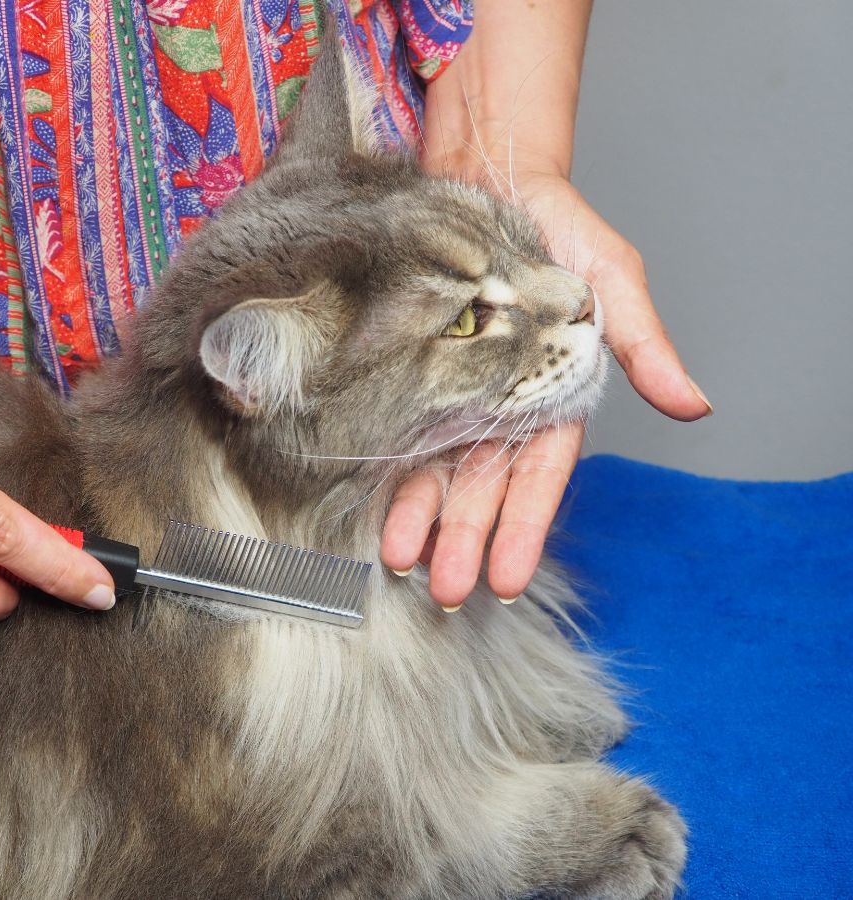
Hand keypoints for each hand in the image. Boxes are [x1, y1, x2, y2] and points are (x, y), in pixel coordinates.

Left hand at [381, 171, 711, 607]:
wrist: (487, 174)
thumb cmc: (560, 227)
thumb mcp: (611, 281)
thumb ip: (641, 345)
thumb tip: (693, 405)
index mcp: (551, 397)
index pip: (539, 477)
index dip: (523, 528)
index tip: (505, 579)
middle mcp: (499, 406)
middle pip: (481, 487)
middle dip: (464, 540)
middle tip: (445, 592)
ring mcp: (450, 392)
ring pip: (434, 469)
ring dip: (418, 518)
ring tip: (398, 561)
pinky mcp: (407, 373)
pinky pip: (396, 429)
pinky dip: (386, 469)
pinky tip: (371, 507)